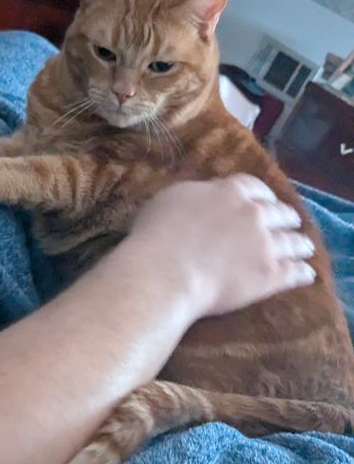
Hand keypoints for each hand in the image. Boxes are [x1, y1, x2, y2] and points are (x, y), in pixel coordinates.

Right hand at [128, 174, 314, 319]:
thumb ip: (197, 195)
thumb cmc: (157, 235)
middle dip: (286, 216)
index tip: (266, 201)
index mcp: (231, 192)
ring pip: (293, 241)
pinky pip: (294, 272)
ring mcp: (266, 245)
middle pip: (280, 212)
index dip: (263, 195)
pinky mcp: (270, 275)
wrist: (165, 273)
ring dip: (300, 243)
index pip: (256, 188)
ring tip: (305, 248)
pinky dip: (303, 272)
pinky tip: (307, 274)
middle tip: (289, 222)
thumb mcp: (171, 198)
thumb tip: (203, 197)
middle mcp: (254, 214)